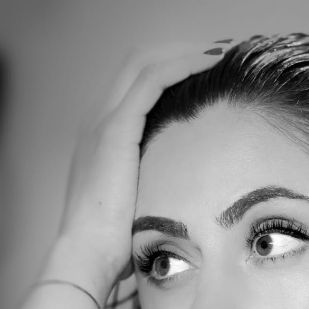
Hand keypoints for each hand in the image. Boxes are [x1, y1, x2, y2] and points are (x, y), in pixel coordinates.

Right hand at [46, 42, 224, 300]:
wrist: (86, 256)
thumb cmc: (115, 244)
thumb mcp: (140, 205)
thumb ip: (157, 187)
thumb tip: (192, 196)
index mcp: (101, 136)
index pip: (136, 84)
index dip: (171, 69)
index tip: (208, 72)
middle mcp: (96, 120)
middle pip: (138, 63)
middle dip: (180, 52)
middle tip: (220, 54)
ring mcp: (101, 122)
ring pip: (144, 63)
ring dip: (185, 53)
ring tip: (221, 53)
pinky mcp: (114, 131)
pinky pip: (150, 81)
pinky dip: (180, 66)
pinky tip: (209, 65)